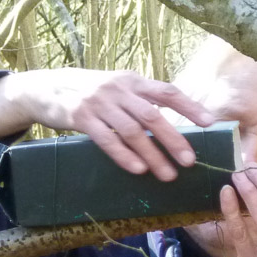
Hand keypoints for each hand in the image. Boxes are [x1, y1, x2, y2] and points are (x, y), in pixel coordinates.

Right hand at [0, 68, 214, 179]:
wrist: (46, 87)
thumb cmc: (91, 92)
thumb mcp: (117, 87)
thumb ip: (141, 101)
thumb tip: (173, 127)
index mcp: (133, 80)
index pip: (167, 92)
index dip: (190, 107)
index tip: (210, 123)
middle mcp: (119, 89)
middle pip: (153, 116)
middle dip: (174, 140)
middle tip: (189, 162)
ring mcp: (99, 103)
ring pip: (133, 132)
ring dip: (153, 156)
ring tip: (167, 175)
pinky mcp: (81, 117)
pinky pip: (107, 140)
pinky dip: (124, 156)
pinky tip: (138, 169)